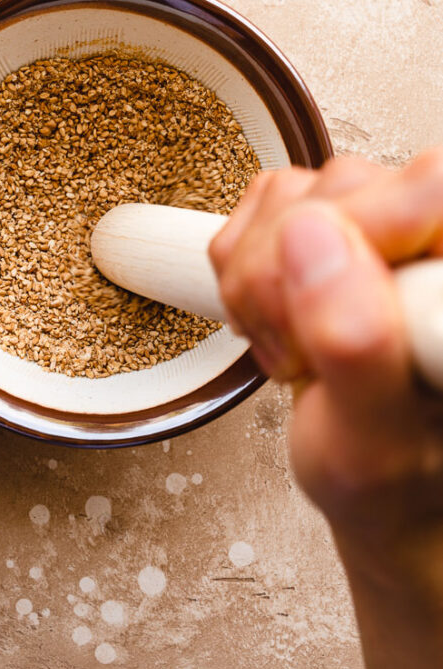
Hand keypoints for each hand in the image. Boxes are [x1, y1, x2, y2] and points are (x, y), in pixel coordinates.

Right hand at [210, 153, 442, 584]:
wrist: (382, 480)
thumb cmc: (399, 478)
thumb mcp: (372, 445)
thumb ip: (355, 344)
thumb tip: (311, 236)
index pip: (426, 190)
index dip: (358, 242)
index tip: (323, 324)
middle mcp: (439, 234)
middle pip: (343, 188)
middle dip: (284, 279)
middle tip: (300, 352)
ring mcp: (393, 216)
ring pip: (294, 193)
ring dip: (261, 282)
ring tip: (295, 345)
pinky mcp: (344, 212)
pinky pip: (267, 199)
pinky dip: (245, 266)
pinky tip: (279, 317)